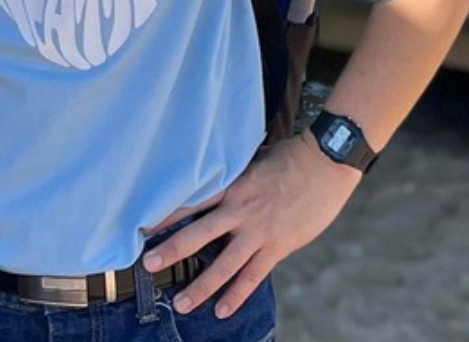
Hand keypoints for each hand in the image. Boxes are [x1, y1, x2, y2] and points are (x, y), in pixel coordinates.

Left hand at [141, 133, 361, 318]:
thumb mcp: (254, 162)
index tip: (144, 226)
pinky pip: (252, 276)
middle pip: (198, 234)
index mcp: (232, 186)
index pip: (192, 203)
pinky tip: (222, 310)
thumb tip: (218, 183)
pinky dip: (236, 295)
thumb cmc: (290, 157)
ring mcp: (258, 231)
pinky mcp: (278, 247)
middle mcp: (239, 210)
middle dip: (171, 250)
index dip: (167, 216)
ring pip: (223, 264)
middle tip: (148, 264)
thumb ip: (236, 178)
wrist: (324, 163)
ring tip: (181, 303)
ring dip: (201, 286)